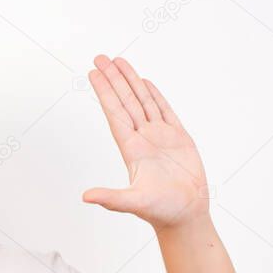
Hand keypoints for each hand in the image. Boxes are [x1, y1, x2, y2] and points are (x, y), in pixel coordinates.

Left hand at [84, 55, 209, 229]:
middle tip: (100, 57)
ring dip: (131, 82)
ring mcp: (160, 137)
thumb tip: (86, 197)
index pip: (114, 113)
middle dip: (113, 79)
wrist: (185, 215)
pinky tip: (145, 83)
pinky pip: (164, 111)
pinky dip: (154, 96)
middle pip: (125, 102)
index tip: (94, 73)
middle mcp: (143, 139)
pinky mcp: (178, 139)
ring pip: (143, 102)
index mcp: (132, 148)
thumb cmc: (162, 211)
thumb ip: (111, 198)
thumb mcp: (134, 202)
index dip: (105, 92)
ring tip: (120, 61)